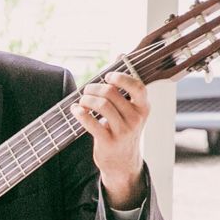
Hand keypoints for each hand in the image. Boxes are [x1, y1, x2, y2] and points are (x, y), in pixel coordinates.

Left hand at [70, 70, 149, 208]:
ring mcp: (123, 131)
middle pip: (111, 93)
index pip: (137, 87)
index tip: (107, 76)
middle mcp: (136, 118)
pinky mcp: (109, 141)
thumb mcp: (130, 111)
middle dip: (93, 88)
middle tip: (86, 91)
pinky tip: (75, 110)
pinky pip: (91, 123)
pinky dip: (80, 113)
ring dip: (86, 100)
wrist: (123, 162)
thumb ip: (124, 89)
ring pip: (102, 105)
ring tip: (81, 102)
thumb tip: (119, 56)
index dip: (121, 78)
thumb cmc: (122, 130)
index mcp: (143, 108)